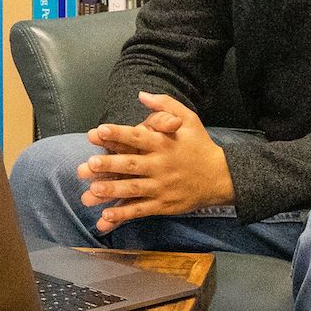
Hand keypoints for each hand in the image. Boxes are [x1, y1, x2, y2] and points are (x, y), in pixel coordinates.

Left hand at [76, 91, 232, 234]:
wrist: (221, 177)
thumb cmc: (200, 145)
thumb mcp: (188, 119)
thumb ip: (165, 105)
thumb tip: (141, 94)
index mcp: (164, 143)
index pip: (138, 137)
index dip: (119, 134)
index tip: (99, 130)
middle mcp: (162, 165)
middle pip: (133, 164)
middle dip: (111, 164)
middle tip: (90, 163)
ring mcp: (162, 187)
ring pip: (134, 188)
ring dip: (113, 190)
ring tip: (92, 190)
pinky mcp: (164, 204)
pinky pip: (142, 209)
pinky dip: (124, 213)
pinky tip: (106, 215)